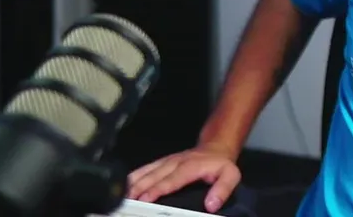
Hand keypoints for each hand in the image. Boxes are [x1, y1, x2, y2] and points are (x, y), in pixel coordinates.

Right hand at [126, 144, 241, 212]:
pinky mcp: (162, 162)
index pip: (172, 179)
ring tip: (122, 195)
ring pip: (147, 171)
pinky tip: (125, 185)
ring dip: (134, 183)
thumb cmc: (221, 164)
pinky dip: (134, 176)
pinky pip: (145, 168)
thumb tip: (211, 204)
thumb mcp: (230, 175)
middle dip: (139, 188)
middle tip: (126, 201)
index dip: (157, 189)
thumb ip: (222, 189)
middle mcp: (176, 162)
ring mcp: (167, 161)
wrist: (216, 148)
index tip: (146, 198)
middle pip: (154, 176)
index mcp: (190, 166)